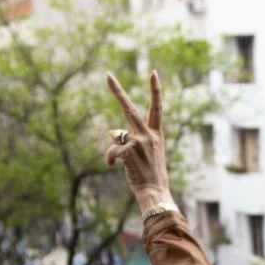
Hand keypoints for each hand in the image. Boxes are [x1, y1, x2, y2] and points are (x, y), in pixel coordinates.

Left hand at [105, 71, 172, 212]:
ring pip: (116, 136)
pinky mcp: (129, 150)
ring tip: (118, 164)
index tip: (153, 73)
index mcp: (156, 134)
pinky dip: (109, 159)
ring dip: (114, 151)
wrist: (155, 192)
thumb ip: (138, 140)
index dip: (155, 90)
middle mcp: (149, 134)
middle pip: (129, 107)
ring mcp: (139, 141)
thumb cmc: (151, 176)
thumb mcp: (150, 154)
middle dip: (117, 91)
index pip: (157, 107)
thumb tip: (117, 136)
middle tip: (107, 75)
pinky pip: (111, 150)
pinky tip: (113, 167)